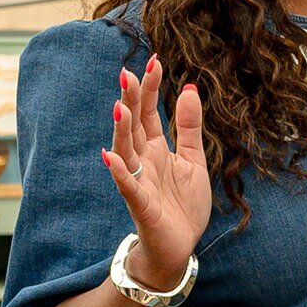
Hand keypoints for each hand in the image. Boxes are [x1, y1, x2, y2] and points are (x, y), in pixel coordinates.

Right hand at [102, 56, 209, 290]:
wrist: (180, 244)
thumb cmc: (183, 203)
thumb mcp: (194, 160)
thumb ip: (189, 127)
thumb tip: (189, 88)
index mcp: (156, 148)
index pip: (149, 113)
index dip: (150, 89)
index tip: (154, 61)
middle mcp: (143, 160)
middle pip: (134, 125)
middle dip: (131, 100)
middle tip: (128, 72)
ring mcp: (138, 181)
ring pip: (125, 150)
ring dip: (121, 129)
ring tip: (119, 106)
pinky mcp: (139, 204)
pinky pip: (127, 186)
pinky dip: (120, 172)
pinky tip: (112, 157)